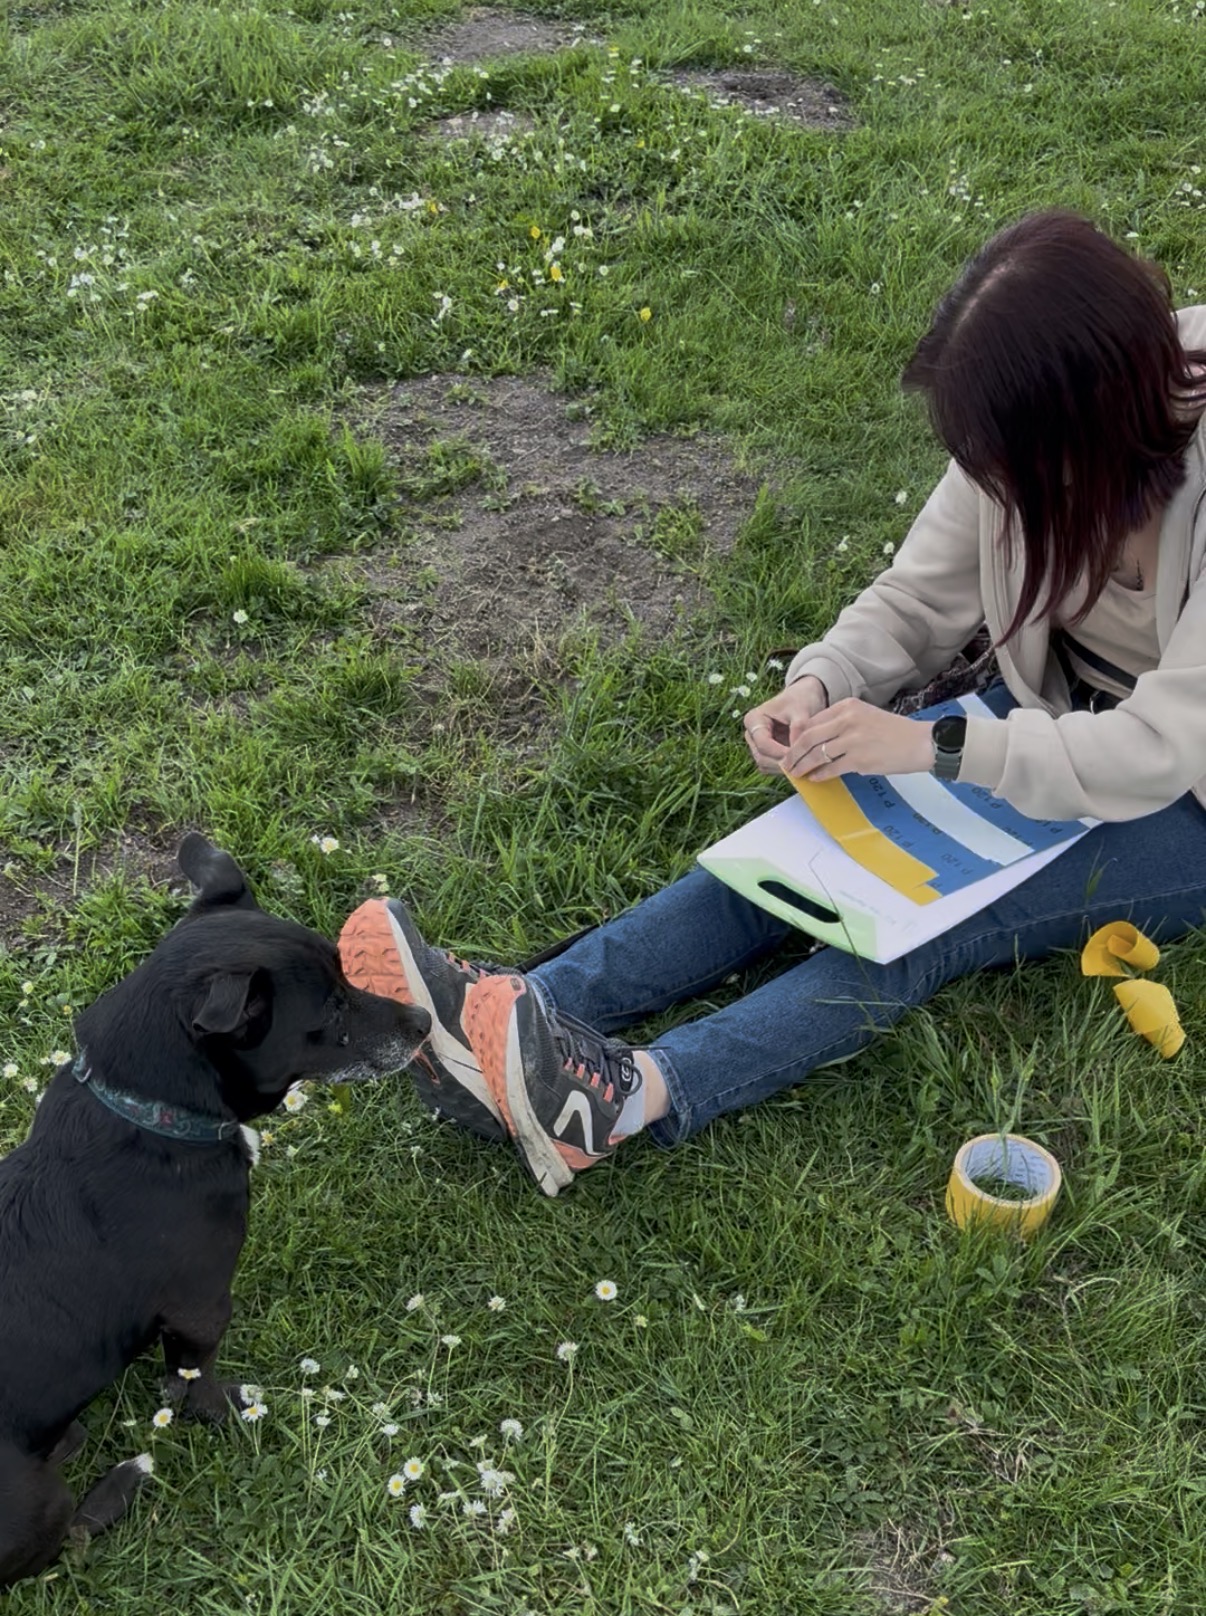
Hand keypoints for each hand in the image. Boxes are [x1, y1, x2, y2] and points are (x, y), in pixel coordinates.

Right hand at [743, 676, 827, 773]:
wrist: (806, 696)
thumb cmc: (801, 700)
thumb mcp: (801, 711)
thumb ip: (798, 729)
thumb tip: (796, 752)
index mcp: (754, 720)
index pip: (763, 744)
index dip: (780, 753)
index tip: (799, 757)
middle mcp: (751, 735)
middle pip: (762, 758)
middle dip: (782, 763)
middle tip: (804, 765)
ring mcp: (757, 746)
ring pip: (766, 765)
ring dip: (783, 768)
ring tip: (804, 765)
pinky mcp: (767, 754)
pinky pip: (772, 768)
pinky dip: (785, 769)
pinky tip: (801, 764)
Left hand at [784, 698, 935, 780]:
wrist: (921, 743)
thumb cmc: (894, 732)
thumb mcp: (865, 716)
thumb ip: (841, 723)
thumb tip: (816, 740)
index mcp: (847, 706)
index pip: (812, 721)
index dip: (797, 737)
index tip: (790, 748)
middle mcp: (847, 719)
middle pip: (808, 737)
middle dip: (793, 753)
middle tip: (786, 763)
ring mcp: (852, 740)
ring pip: (816, 754)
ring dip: (803, 766)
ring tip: (796, 773)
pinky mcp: (859, 759)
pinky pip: (830, 769)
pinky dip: (819, 774)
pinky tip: (814, 778)